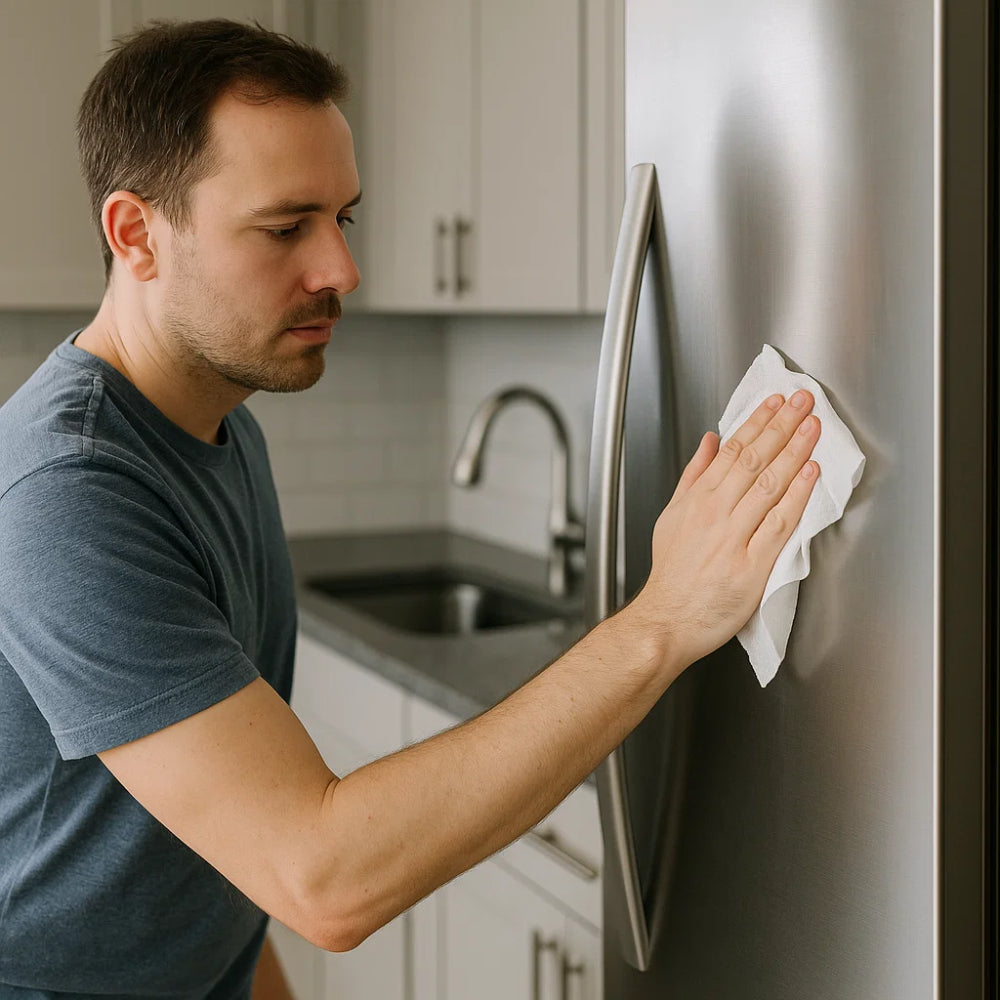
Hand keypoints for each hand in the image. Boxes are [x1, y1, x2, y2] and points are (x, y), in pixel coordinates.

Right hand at [628, 390, 820, 670]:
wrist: (668, 620)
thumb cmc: (672, 575)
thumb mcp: (672, 516)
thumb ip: (694, 476)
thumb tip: (710, 442)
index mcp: (697, 500)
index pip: (731, 450)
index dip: (757, 422)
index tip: (776, 402)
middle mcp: (715, 515)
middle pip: (753, 460)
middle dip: (781, 426)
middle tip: (802, 401)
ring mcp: (734, 539)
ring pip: (769, 485)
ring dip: (794, 452)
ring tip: (813, 427)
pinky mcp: (752, 566)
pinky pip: (780, 524)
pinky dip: (796, 496)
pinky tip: (810, 475)